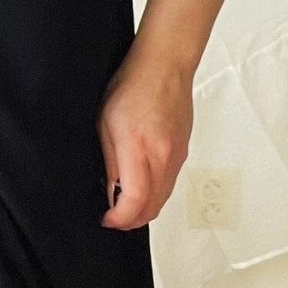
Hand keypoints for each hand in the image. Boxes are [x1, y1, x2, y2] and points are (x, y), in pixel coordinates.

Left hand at [95, 49, 193, 229]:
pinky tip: (142, 185)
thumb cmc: (133, 86)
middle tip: (114, 218)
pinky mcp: (183, 152)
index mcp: (139, 148)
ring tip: (125, 204)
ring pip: (163, 198)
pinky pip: (170, 183)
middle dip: (132, 221)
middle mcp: (163, 156)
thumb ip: (109, 162)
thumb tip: (111, 191)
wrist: (164, 67)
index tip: (108, 219)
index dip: (120, 218)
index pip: (135, 200)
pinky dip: (156, 192)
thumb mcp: (104, 124)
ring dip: (145, 208)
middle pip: (152, 207)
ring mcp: (177, 156)